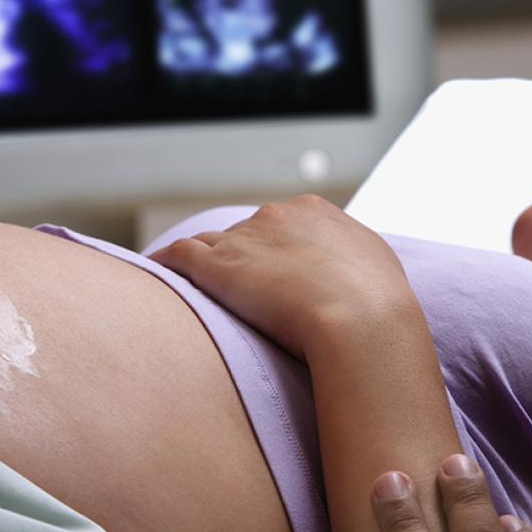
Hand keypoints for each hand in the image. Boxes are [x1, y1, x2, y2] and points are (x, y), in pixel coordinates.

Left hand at [150, 195, 415, 360]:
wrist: (361, 321)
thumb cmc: (378, 306)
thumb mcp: (376, 268)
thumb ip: (354, 260)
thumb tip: (351, 272)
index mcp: (315, 211)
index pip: (281, 225)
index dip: (274, 251)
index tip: (271, 274)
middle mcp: (275, 216)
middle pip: (244, 233)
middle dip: (239, 257)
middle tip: (237, 290)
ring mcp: (243, 239)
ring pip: (209, 244)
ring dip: (200, 263)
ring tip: (186, 284)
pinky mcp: (215, 265)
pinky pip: (178, 256)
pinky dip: (164, 263)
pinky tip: (152, 275)